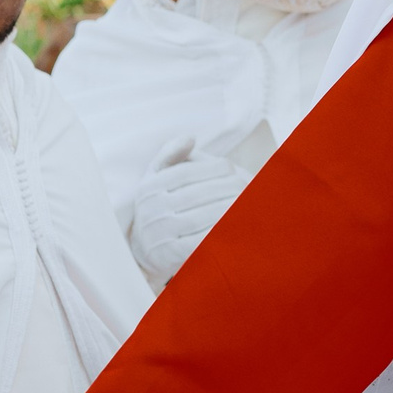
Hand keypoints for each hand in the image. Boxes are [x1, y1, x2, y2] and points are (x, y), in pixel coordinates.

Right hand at [127, 150, 248, 288]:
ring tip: (249, 202)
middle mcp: (152, 210)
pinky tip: (238, 224)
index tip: (232, 168)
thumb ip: (171, 154)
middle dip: (228, 188)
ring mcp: (161, 234)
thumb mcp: (157, 176)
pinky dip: (222, 232)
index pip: (187, 172)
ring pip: (204, 217)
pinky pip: (202, 241)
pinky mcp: (172, 255)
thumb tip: (190, 137)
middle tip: (248, 186)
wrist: (143, 249)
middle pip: (199, 194)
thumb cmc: (159, 205)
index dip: (214, 168)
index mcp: (150, 187)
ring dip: (231, 208)